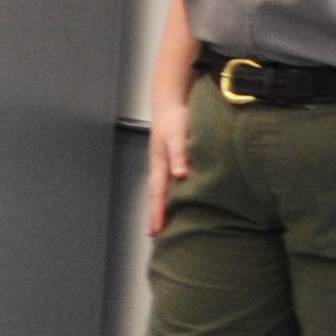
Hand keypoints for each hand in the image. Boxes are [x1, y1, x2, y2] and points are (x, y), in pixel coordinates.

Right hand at [146, 88, 194, 236]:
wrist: (171, 100)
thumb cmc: (174, 118)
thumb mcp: (177, 136)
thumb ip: (179, 155)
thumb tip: (181, 176)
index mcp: (159, 165)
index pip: (157, 195)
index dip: (157, 213)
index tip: (155, 231)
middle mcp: (160, 167)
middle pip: (155, 196)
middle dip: (155, 214)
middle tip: (155, 234)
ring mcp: (164, 163)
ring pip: (161, 190)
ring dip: (161, 206)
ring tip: (163, 222)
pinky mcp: (172, 158)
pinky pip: (168, 182)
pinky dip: (169, 194)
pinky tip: (177, 197)